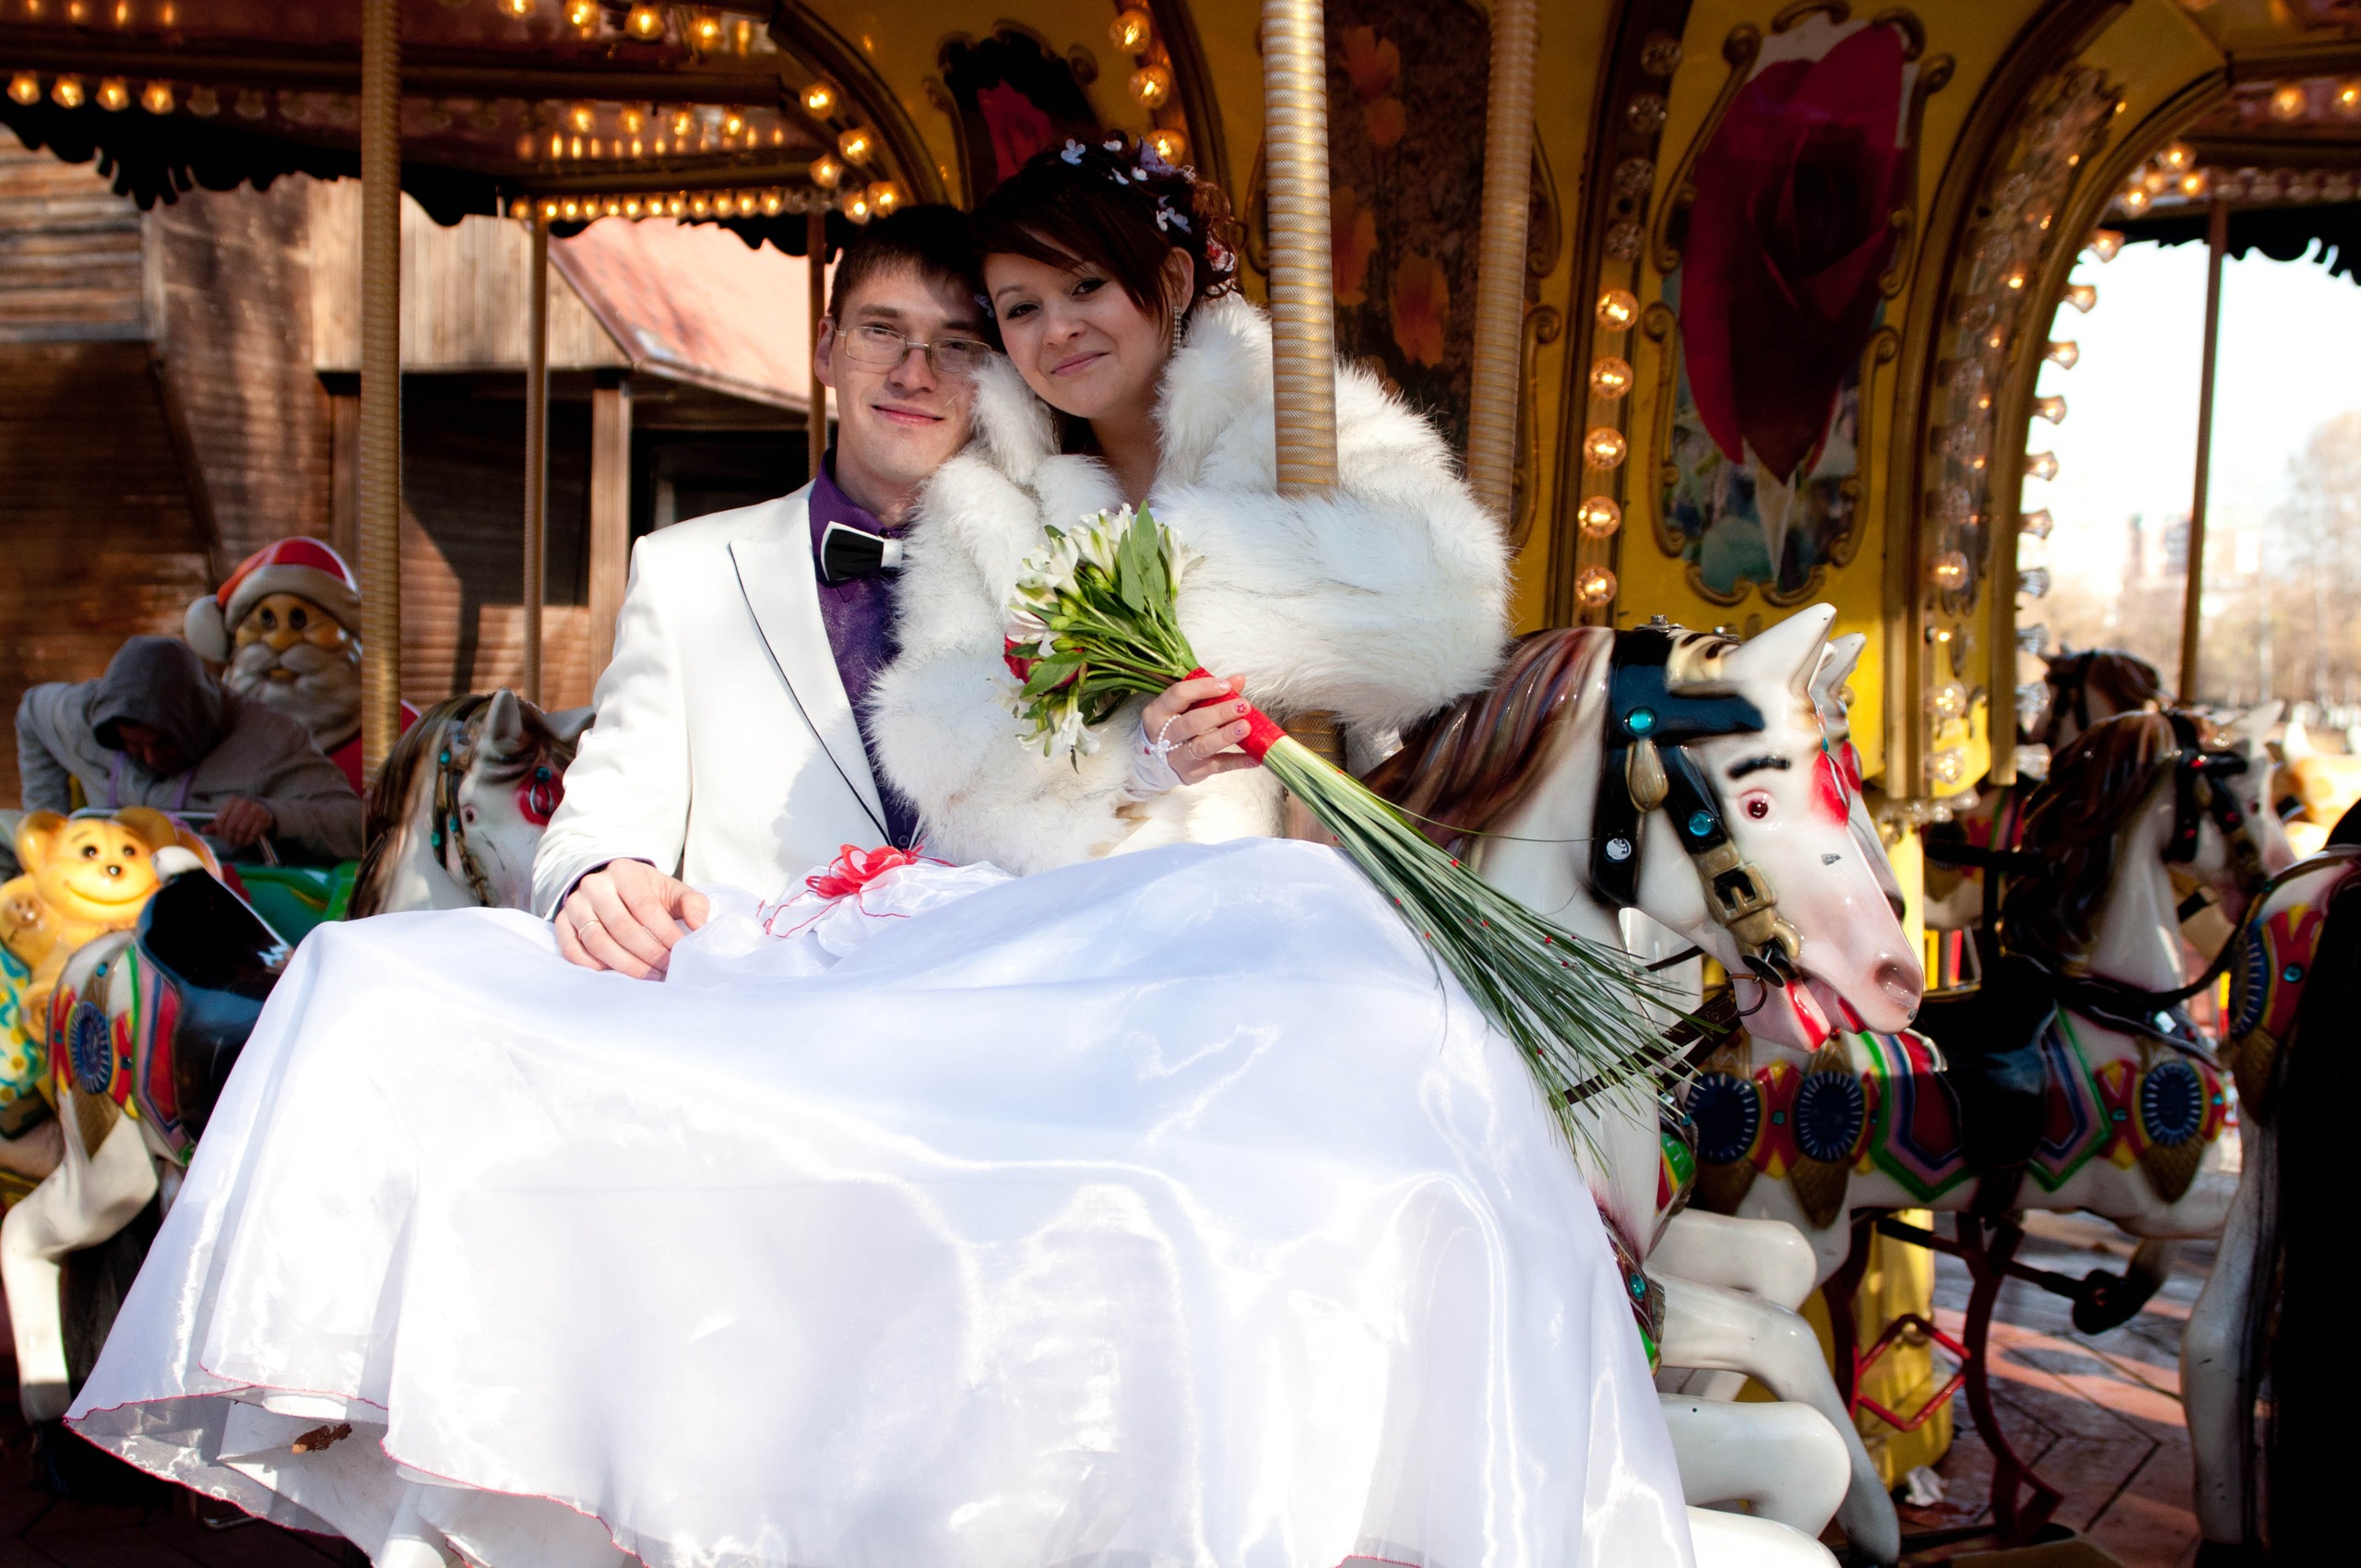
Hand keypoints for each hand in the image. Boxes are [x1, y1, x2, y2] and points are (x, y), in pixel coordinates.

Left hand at [212, 797, 274, 848]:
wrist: (263, 810)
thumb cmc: (242, 815)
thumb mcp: (228, 817)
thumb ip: (216, 824)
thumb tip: (203, 830)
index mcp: (232, 801)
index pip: (221, 819)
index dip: (220, 832)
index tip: (222, 838)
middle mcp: (244, 803)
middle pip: (231, 825)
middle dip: (229, 838)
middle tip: (230, 844)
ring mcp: (255, 809)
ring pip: (242, 830)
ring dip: (238, 840)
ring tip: (237, 844)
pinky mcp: (264, 817)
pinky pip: (253, 832)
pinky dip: (248, 840)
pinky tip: (246, 843)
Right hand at [555, 858, 710, 979]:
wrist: (611, 885)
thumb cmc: (646, 892)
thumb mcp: (671, 890)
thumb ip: (692, 904)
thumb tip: (699, 926)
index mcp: (624, 872)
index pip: (645, 907)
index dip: (664, 932)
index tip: (681, 952)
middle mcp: (595, 885)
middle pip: (621, 927)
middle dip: (648, 953)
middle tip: (667, 970)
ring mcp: (575, 905)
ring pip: (597, 941)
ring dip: (625, 965)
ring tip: (649, 976)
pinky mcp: (563, 923)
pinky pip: (572, 949)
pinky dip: (592, 965)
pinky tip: (615, 974)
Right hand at [1140, 675, 1259, 787]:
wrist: (1157, 764)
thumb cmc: (1174, 726)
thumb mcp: (1184, 707)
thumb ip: (1210, 692)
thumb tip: (1238, 680)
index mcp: (1158, 712)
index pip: (1179, 695)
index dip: (1203, 688)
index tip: (1226, 686)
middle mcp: (1164, 736)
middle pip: (1192, 722)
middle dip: (1219, 713)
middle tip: (1243, 706)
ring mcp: (1178, 757)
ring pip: (1202, 746)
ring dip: (1225, 736)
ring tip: (1246, 727)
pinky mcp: (1193, 773)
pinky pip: (1218, 766)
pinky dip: (1237, 761)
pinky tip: (1254, 757)